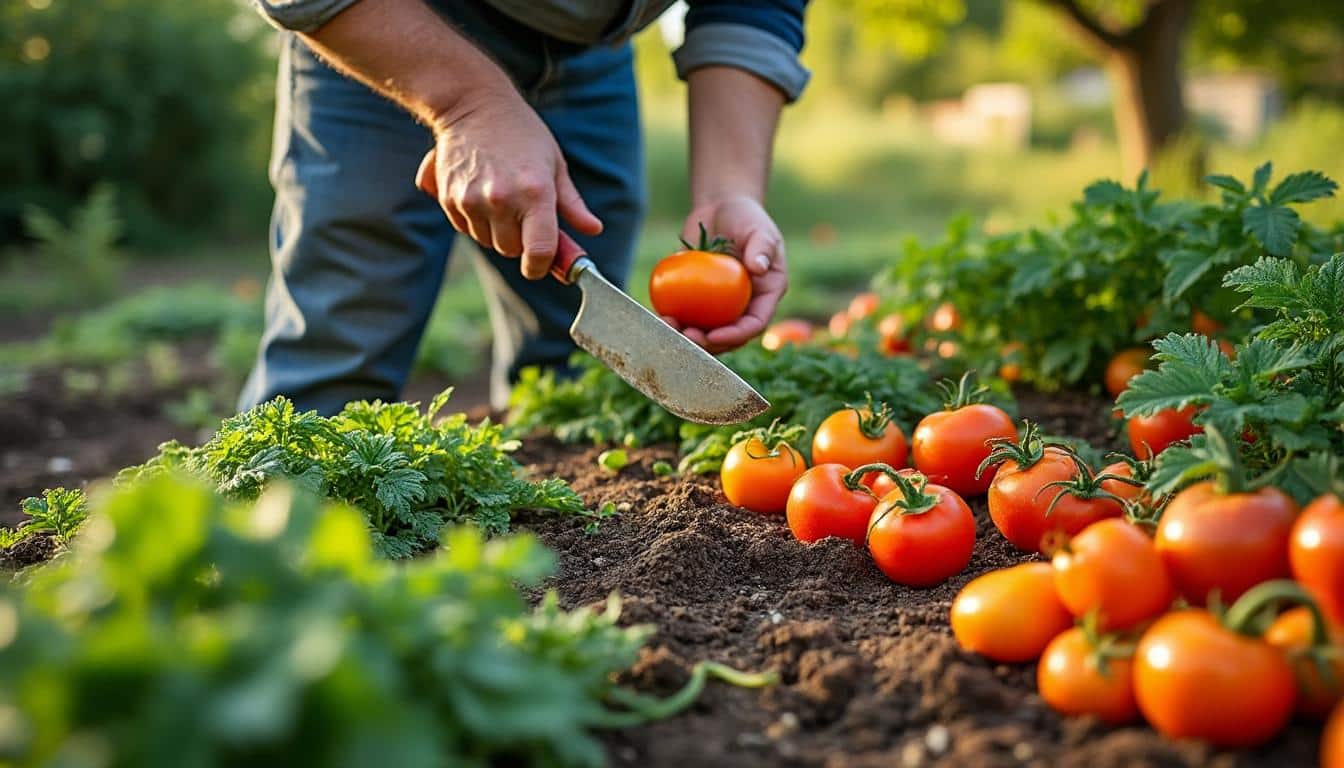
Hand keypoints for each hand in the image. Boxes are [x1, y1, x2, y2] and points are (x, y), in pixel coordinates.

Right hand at [415, 91, 601, 278]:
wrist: (472, 104)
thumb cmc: (522, 133)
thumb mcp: (555, 164)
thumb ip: (572, 204)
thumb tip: (593, 229)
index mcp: (535, 192)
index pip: (539, 251)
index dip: (542, 266)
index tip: (542, 265)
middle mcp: (502, 200)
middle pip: (512, 251)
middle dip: (521, 242)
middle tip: (524, 215)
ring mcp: (472, 200)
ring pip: (488, 242)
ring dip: (497, 231)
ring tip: (501, 197)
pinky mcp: (449, 199)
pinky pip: (466, 229)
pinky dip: (476, 221)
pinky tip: (481, 193)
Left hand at [665, 196, 786, 353]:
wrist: (721, 208)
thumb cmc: (747, 217)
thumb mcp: (760, 229)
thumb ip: (761, 247)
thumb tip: (758, 269)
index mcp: (765, 295)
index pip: (754, 324)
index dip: (735, 335)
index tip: (713, 335)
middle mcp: (744, 305)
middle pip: (728, 336)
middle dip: (708, 343)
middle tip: (687, 336)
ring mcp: (721, 304)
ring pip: (706, 330)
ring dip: (687, 336)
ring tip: (669, 326)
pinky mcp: (699, 297)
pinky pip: (687, 313)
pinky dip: (674, 318)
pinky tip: (659, 315)